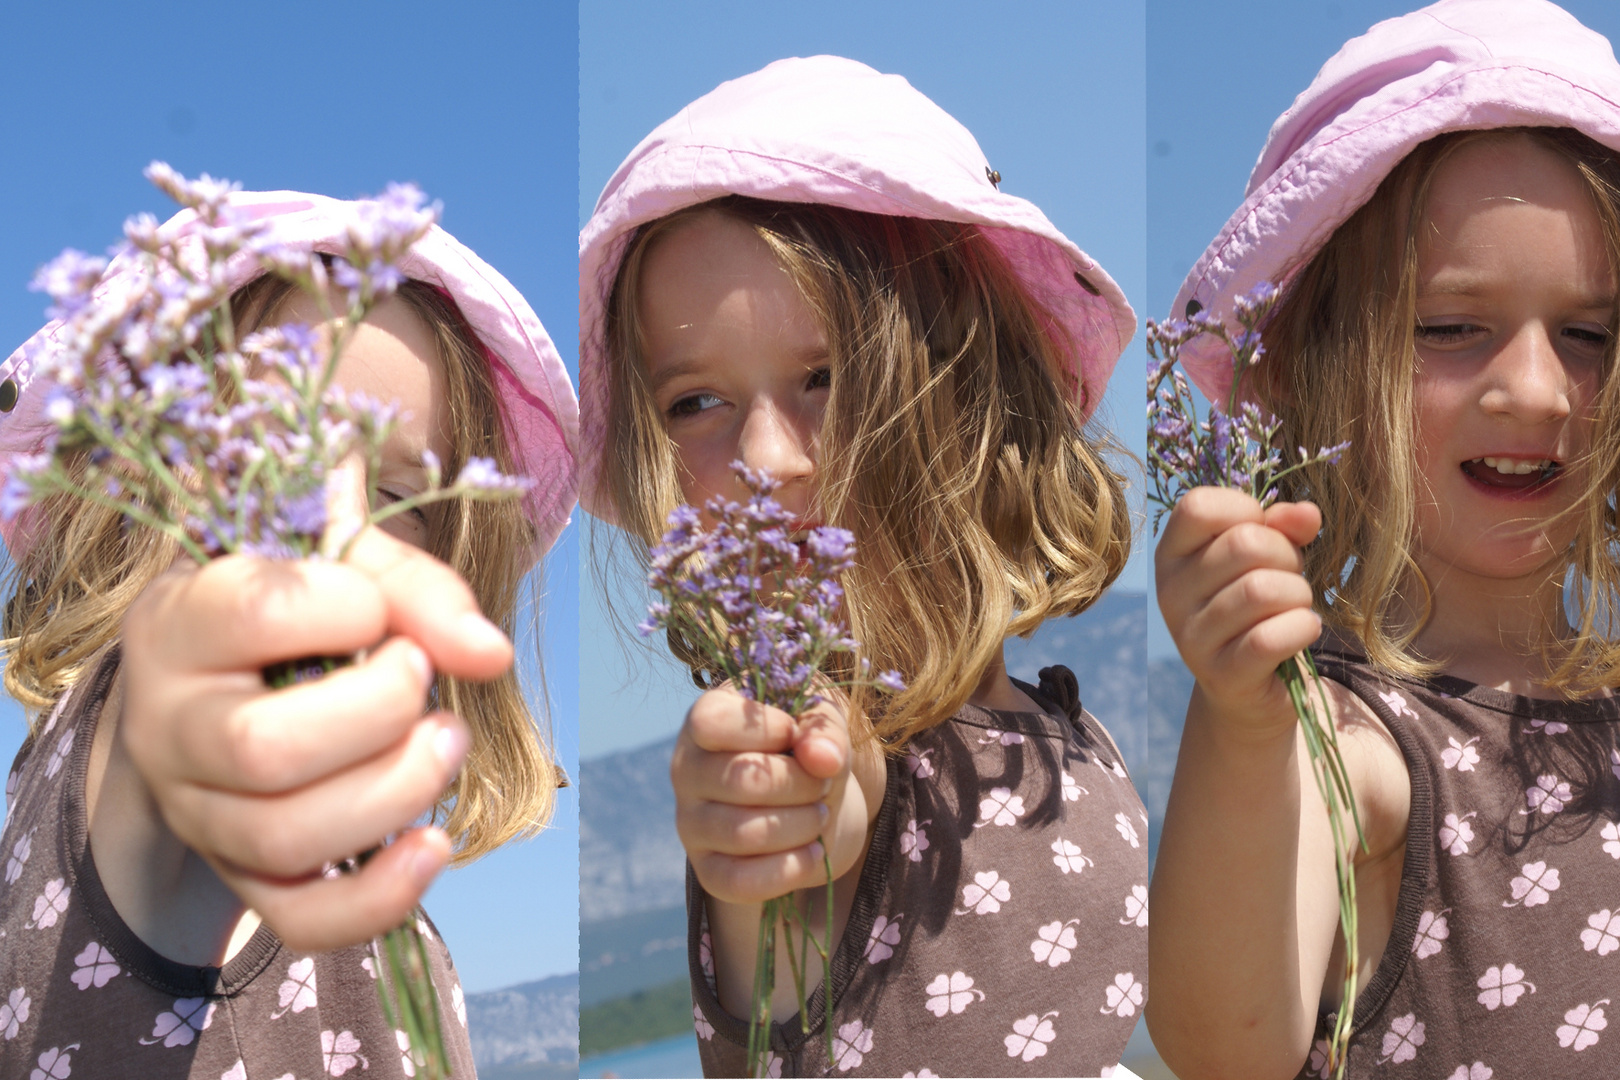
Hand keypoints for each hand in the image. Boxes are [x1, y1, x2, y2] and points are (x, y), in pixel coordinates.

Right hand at [120, 525, 513, 951]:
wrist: (239, 672)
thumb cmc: (303, 604)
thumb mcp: (349, 567)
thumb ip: (417, 592)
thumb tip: (487, 654)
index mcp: (178, 624)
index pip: (256, 615)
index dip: (352, 608)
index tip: (379, 608)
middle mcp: (167, 727)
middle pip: (265, 751)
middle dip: (379, 714)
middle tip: (422, 679)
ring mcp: (196, 811)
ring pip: (283, 838)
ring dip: (398, 791)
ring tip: (446, 739)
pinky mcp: (240, 874)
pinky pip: (298, 919)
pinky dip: (379, 897)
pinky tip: (433, 845)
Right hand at [671, 688, 881, 904]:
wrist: (805, 797)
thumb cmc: (804, 744)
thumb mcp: (819, 720)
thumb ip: (824, 729)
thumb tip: (824, 759)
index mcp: (703, 720)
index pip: (712, 723)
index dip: (766, 730)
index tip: (796, 735)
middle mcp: (686, 771)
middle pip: (741, 781)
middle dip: (802, 784)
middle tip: (823, 783)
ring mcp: (691, 823)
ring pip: (744, 833)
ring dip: (802, 825)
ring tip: (821, 814)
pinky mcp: (708, 869)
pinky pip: (740, 882)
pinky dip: (790, 869)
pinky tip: (815, 852)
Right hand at [1156, 486, 1322, 738]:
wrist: (1246, 689)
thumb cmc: (1254, 608)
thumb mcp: (1263, 557)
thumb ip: (1282, 526)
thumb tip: (1307, 514)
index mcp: (1171, 555)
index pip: (1198, 507)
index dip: (1246, 510)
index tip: (1262, 531)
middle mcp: (1170, 593)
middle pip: (1244, 544)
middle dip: (1286, 556)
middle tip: (1288, 577)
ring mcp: (1191, 637)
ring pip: (1262, 590)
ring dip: (1298, 595)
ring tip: (1295, 607)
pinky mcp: (1221, 675)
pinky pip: (1271, 637)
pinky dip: (1303, 628)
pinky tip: (1303, 630)